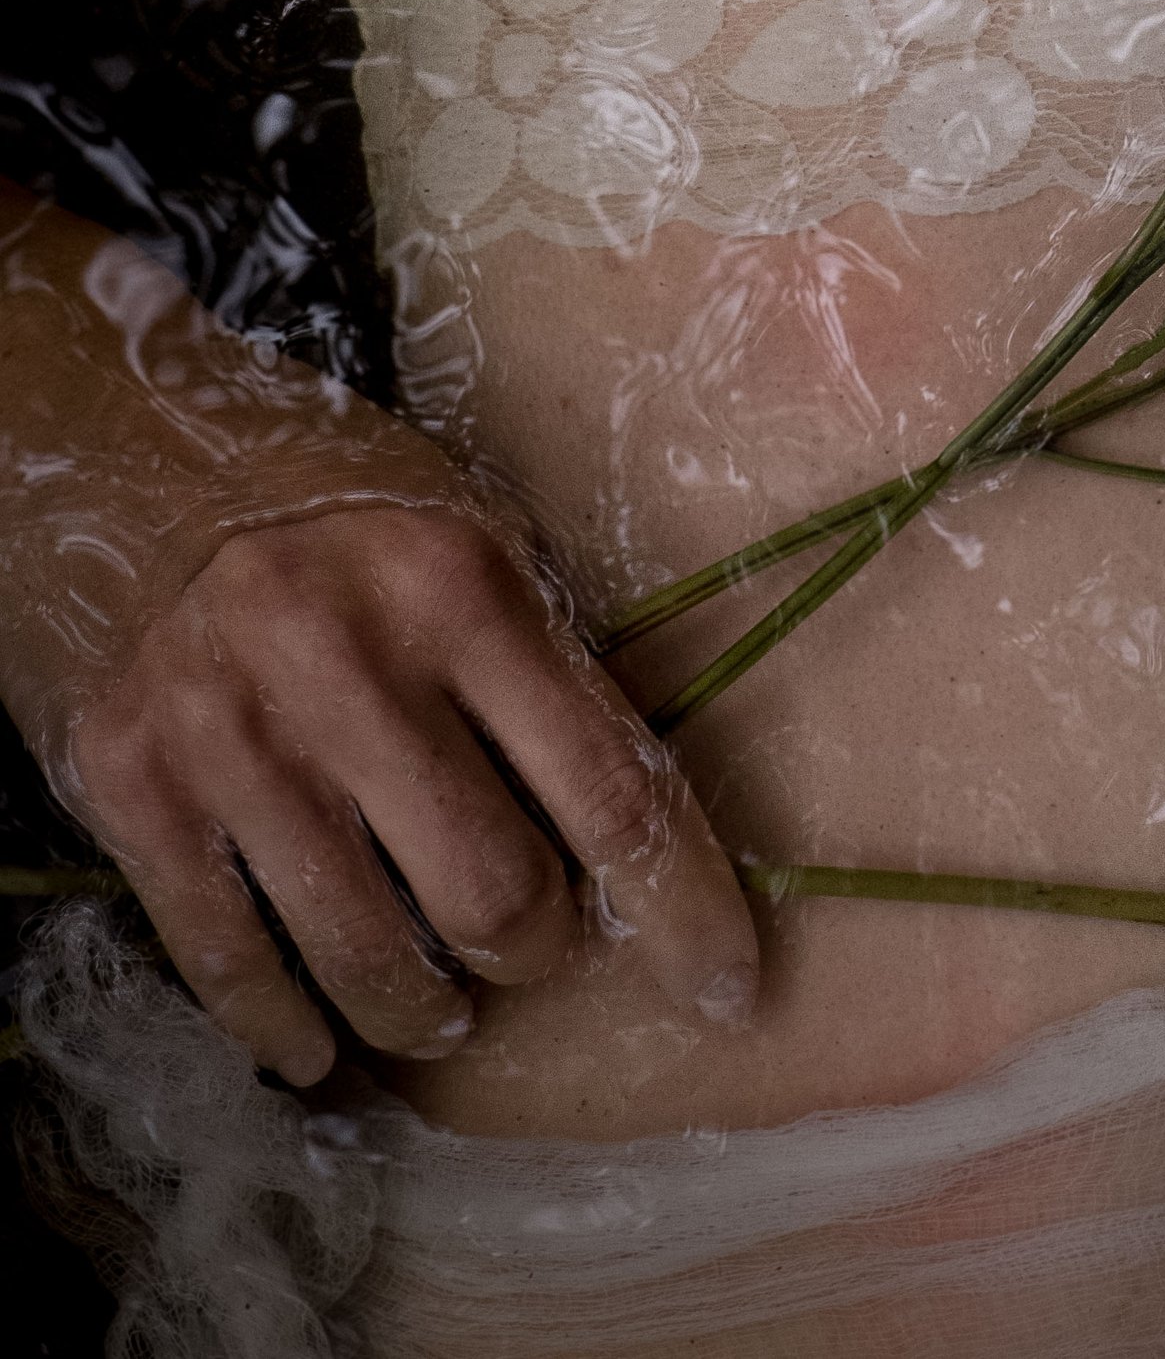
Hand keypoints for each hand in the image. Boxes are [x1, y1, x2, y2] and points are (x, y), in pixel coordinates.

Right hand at [61, 499, 757, 1085]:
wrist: (115, 443)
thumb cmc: (325, 494)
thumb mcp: (463, 528)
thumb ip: (538, 658)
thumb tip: (630, 818)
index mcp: (463, 585)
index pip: (609, 790)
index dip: (679, 908)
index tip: (724, 985)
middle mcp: (351, 663)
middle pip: (494, 894)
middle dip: (534, 952)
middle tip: (532, 947)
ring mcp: (234, 732)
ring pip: (368, 952)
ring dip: (422, 1010)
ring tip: (437, 1010)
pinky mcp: (132, 784)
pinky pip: (227, 958)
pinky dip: (283, 1027)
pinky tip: (314, 1048)